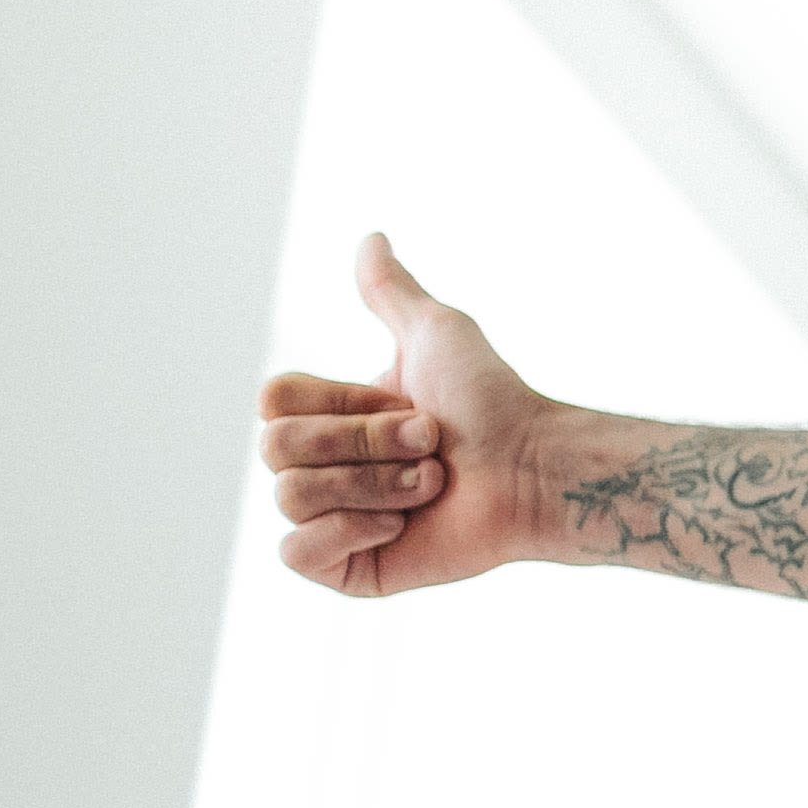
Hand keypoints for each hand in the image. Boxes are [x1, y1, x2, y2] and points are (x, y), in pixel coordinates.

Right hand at [258, 235, 577, 597]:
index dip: (340, 400)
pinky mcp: (347, 570)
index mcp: (328, 416)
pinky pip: (296, 553)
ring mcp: (333, 521)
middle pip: (276, 448)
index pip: (272, 401)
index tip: (405, 400)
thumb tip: (370, 237)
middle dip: (365, 441)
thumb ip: (392, 291)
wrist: (535, 468)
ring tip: (432, 483)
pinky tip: (400, 526)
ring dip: (375, 483)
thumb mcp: (436, 332)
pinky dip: (350, 531)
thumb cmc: (494, 402)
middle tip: (430, 443)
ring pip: (290, 496)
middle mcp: (322, 468)